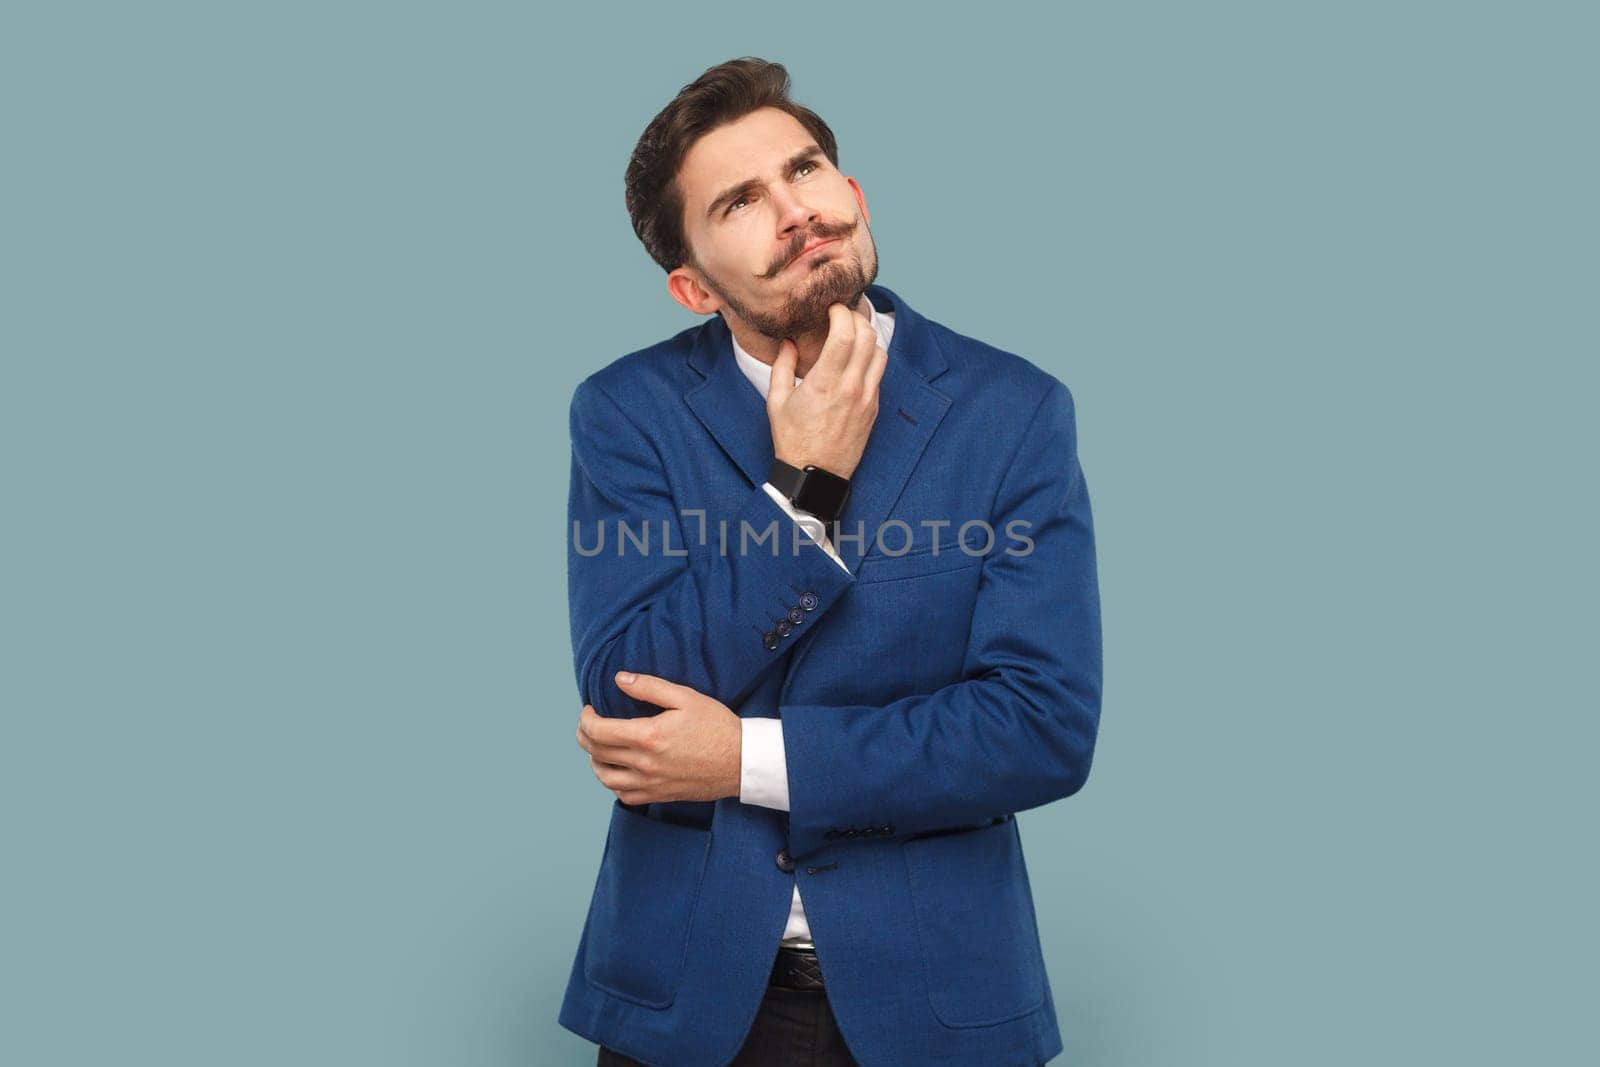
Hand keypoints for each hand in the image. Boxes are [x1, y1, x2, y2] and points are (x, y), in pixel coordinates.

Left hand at [574, 671, 742, 804]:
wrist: (742, 761)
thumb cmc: (717, 726)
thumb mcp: (686, 697)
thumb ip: (649, 687)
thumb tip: (619, 679)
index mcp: (648, 736)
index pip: (598, 731)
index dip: (585, 718)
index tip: (589, 709)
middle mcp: (644, 764)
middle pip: (596, 752)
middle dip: (584, 735)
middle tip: (589, 723)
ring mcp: (651, 783)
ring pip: (604, 777)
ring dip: (595, 760)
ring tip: (600, 746)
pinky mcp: (659, 795)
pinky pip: (623, 795)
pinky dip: (612, 782)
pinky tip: (618, 769)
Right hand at [767, 302, 886, 479]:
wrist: (815, 475)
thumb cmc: (792, 439)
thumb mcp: (776, 402)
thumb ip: (782, 366)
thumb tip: (788, 342)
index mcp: (824, 382)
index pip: (845, 333)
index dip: (841, 312)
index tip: (832, 308)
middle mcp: (851, 387)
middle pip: (868, 337)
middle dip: (857, 318)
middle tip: (843, 315)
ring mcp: (867, 398)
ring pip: (880, 353)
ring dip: (867, 338)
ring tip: (851, 335)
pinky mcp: (874, 409)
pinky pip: (879, 374)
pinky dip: (870, 359)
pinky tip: (855, 360)